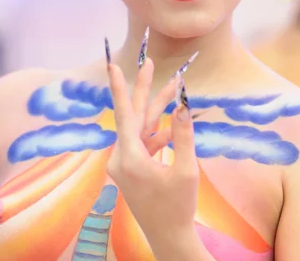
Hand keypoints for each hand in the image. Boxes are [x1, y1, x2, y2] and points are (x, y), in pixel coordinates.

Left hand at [106, 58, 199, 254]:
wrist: (169, 237)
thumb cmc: (178, 207)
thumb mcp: (186, 170)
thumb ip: (184, 136)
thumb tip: (183, 105)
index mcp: (130, 158)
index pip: (123, 114)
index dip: (120, 87)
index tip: (113, 66)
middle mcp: (121, 158)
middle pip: (134, 116)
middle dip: (144, 89)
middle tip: (149, 61)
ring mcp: (125, 164)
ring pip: (141, 127)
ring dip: (158, 110)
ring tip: (174, 86)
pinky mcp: (131, 168)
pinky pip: (144, 141)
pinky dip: (159, 132)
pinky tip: (176, 126)